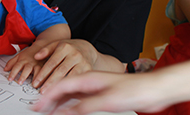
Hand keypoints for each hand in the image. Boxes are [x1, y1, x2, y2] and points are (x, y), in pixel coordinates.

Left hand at [5, 47, 44, 84]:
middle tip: (20, 83)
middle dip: (23, 76)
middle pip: (26, 69)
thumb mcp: (19, 56)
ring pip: (37, 70)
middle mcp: (30, 62)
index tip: (9, 79)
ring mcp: (37, 64)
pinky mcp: (44, 66)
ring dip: (35, 78)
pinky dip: (44, 77)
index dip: (13, 73)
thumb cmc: (28, 53)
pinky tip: (43, 83)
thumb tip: (5, 69)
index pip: (16, 66)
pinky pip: (44, 72)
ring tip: (34, 85)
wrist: (40, 47)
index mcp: (22, 60)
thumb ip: (11, 63)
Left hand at [31, 39, 96, 90]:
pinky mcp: (89, 70)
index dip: (43, 74)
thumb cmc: (68, 48)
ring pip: (70, 77)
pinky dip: (71, 87)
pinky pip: (78, 80)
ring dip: (60, 87)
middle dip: (50, 82)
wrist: (87, 48)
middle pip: (60, 71)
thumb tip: (36, 56)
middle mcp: (75, 54)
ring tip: (50, 95)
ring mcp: (83, 62)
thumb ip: (46, 50)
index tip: (35, 83)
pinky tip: (63, 94)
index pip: (52, 62)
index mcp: (65, 47)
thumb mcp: (56, 44)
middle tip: (41, 92)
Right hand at [32, 71, 168, 114]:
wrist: (152, 90)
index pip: (60, 85)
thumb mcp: (106, 100)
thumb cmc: (134, 89)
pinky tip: (66, 112)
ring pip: (70, 96)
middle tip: (37, 110)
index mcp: (87, 78)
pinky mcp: (100, 96)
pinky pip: (79, 101)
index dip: (47, 95)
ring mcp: (94, 89)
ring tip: (47, 111)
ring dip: (58, 103)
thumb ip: (84, 106)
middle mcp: (88, 82)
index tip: (37, 105)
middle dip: (49, 99)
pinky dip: (70, 107)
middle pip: (62, 90)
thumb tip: (64, 112)